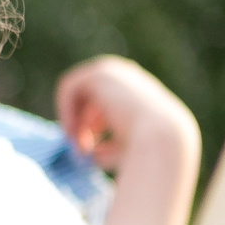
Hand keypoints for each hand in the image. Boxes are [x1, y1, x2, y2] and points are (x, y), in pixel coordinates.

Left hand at [52, 55, 198, 175]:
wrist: (160, 139)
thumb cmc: (146, 150)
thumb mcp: (123, 152)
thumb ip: (108, 149)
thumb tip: (92, 154)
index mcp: (135, 89)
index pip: (100, 102)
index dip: (87, 126)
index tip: (86, 149)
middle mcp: (126, 75)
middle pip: (86, 96)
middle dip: (78, 123)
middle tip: (80, 149)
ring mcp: (114, 70)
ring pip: (74, 92)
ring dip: (70, 119)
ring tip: (78, 142)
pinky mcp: (100, 72)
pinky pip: (68, 86)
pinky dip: (65, 110)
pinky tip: (73, 129)